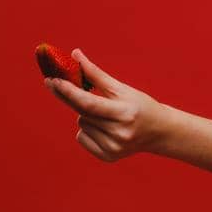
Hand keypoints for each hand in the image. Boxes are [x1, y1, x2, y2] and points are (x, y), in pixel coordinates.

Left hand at [44, 48, 169, 161]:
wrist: (159, 132)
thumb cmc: (140, 105)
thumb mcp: (121, 89)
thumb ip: (96, 74)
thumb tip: (75, 55)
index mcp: (125, 113)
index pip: (89, 104)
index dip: (69, 92)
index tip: (52, 80)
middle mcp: (119, 133)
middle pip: (82, 113)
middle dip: (73, 98)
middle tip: (59, 84)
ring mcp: (113, 148)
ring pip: (81, 124)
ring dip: (86, 115)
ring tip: (107, 115)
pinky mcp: (108, 157)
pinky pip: (82, 138)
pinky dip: (87, 129)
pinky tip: (104, 128)